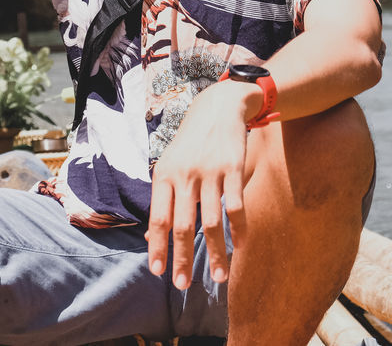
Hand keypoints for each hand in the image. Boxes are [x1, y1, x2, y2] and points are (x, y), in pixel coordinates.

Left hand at [146, 79, 254, 287]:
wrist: (217, 107)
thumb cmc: (190, 144)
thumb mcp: (170, 165)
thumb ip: (163, 199)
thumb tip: (151, 238)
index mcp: (164, 176)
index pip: (158, 219)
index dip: (157, 247)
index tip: (159, 272)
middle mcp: (184, 175)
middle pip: (183, 225)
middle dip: (182, 258)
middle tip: (184, 285)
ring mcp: (210, 172)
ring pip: (212, 222)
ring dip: (216, 253)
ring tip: (218, 277)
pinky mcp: (234, 169)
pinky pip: (237, 206)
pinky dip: (240, 230)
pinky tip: (240, 248)